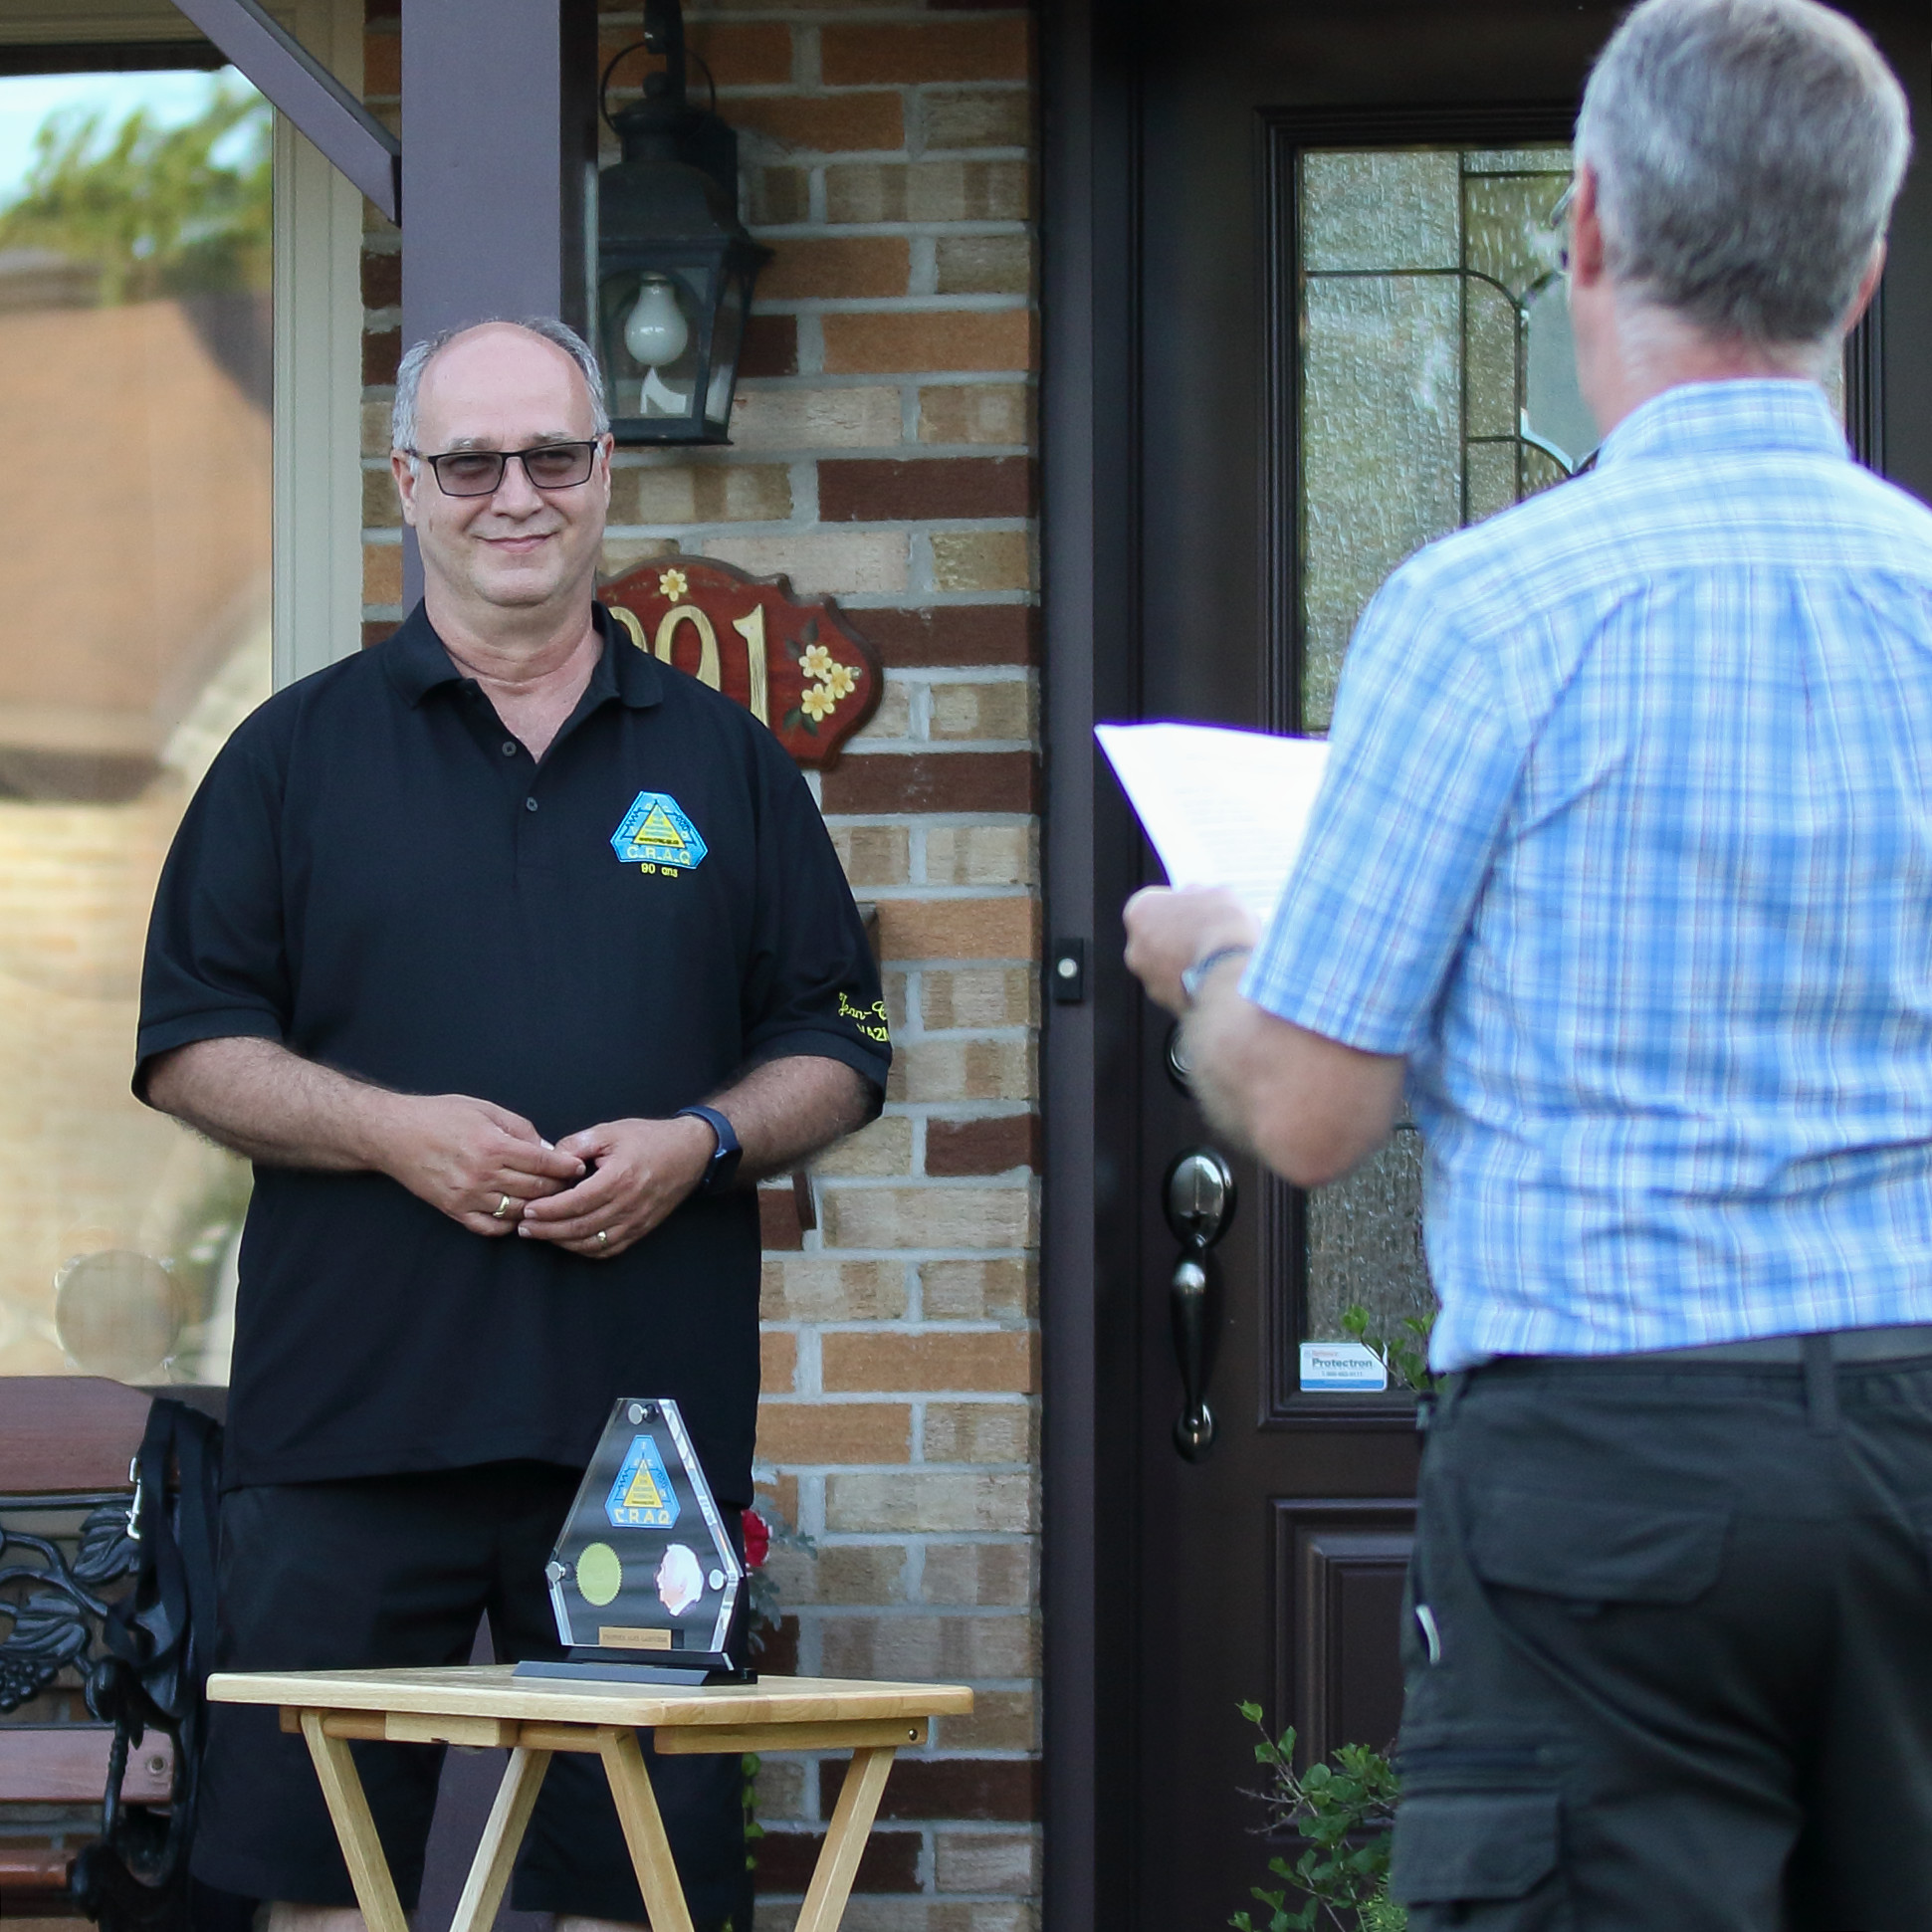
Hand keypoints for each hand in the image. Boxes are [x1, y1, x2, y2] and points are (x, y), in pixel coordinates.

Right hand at [370, 1094, 584, 1235]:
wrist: (393, 1134)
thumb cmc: (440, 1115)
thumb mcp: (484, 1109)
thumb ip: (519, 1128)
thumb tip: (548, 1149)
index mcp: (493, 1146)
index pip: (543, 1163)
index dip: (566, 1167)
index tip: (580, 1168)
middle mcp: (482, 1174)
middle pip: (536, 1189)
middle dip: (558, 1187)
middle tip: (570, 1184)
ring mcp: (467, 1196)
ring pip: (518, 1211)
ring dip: (537, 1207)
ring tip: (549, 1200)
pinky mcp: (453, 1210)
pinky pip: (490, 1228)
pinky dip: (508, 1225)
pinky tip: (518, 1214)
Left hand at [517, 1114, 716, 1258]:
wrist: (690, 1152)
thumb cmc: (649, 1138)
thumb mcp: (610, 1131)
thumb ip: (577, 1144)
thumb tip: (550, 1161)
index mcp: (620, 1178)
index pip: (576, 1203)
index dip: (548, 1210)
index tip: (528, 1209)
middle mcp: (629, 1204)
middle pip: (580, 1227)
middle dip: (548, 1231)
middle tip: (525, 1228)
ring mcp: (637, 1220)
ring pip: (592, 1243)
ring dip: (563, 1242)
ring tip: (541, 1235)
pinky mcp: (641, 1229)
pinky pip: (609, 1248)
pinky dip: (585, 1249)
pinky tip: (569, 1241)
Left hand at [1123, 885, 1260, 1015]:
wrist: (1234, 979)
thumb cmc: (1222, 931)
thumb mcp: (1218, 893)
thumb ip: (1199, 895)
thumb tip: (1197, 898)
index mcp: (1140, 911)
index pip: (1154, 902)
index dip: (1178, 904)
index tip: (1196, 907)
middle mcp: (1135, 947)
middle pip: (1156, 936)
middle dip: (1179, 935)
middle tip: (1208, 933)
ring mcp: (1148, 978)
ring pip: (1166, 965)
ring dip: (1185, 961)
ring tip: (1218, 958)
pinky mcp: (1165, 1003)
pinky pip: (1178, 988)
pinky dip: (1193, 983)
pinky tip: (1217, 977)